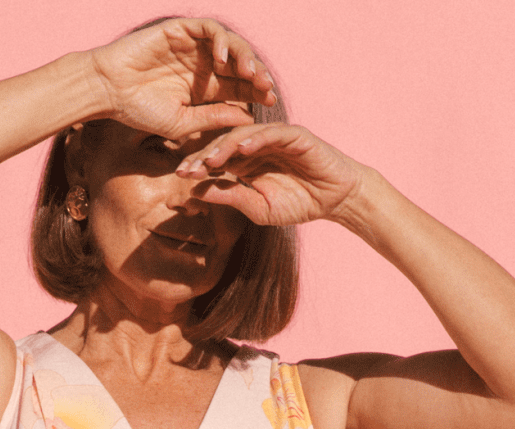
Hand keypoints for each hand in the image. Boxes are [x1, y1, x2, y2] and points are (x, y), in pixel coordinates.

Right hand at [86, 17, 275, 139]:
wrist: (109, 91)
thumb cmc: (140, 112)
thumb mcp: (182, 124)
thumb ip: (212, 119)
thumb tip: (245, 119)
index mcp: (204, 89)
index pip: (238, 87)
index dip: (256, 92)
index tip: (271, 102)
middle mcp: (202, 65)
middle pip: (239, 65)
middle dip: (256, 75)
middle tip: (267, 87)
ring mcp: (192, 46)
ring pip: (229, 45)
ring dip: (243, 57)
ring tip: (249, 73)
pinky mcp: (180, 30)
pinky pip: (208, 29)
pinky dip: (221, 41)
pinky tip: (224, 58)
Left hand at [174, 124, 364, 227]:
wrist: (334, 199)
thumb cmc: (299, 203)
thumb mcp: (258, 208)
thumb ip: (230, 197)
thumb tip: (196, 193)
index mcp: (245, 162)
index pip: (217, 161)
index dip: (198, 167)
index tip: (180, 177)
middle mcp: (256, 145)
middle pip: (224, 144)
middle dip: (204, 156)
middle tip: (186, 167)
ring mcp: (274, 137)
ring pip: (244, 134)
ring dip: (225, 146)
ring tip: (209, 159)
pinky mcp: (294, 134)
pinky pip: (271, 133)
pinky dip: (256, 139)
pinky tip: (242, 148)